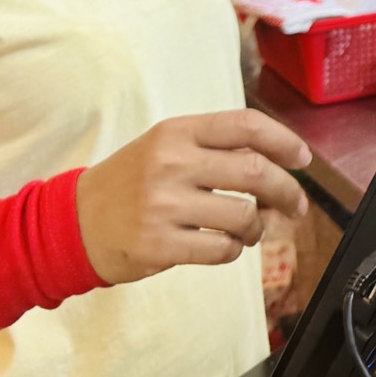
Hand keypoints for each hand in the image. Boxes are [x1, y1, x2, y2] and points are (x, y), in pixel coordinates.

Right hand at [75, 109, 311, 284]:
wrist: (73, 222)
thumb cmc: (129, 183)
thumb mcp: (164, 147)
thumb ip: (214, 148)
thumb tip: (279, 162)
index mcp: (177, 132)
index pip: (246, 125)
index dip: (284, 141)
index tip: (302, 159)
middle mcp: (172, 163)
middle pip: (255, 171)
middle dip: (287, 191)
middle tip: (296, 205)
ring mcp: (164, 204)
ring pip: (244, 216)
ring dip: (258, 227)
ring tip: (249, 229)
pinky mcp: (159, 244)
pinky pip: (222, 250)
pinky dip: (233, 251)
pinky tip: (222, 246)